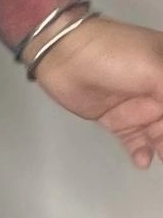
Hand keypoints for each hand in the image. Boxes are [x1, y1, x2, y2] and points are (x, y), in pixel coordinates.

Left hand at [25, 14, 162, 168]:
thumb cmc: (115, 56)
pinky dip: (142, 153)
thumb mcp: (155, 69)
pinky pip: (137, 142)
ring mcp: (138, 106)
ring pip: (159, 134)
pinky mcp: (118, 121)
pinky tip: (143, 160)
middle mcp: (158, 88)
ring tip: (162, 157)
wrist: (65, 57)